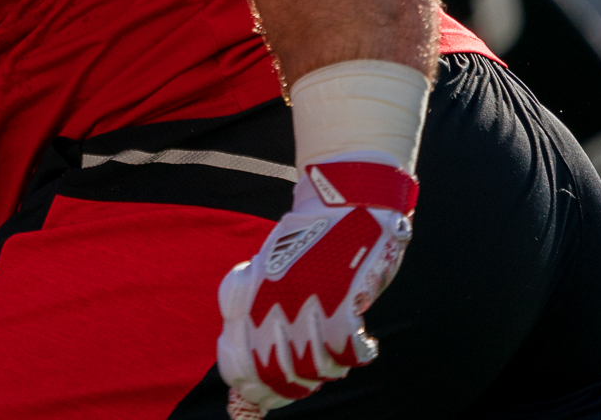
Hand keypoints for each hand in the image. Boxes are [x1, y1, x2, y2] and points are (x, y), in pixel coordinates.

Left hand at [217, 159, 417, 413]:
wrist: (343, 199)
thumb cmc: (304, 240)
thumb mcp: (262, 270)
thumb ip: (246, 314)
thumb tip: (238, 383)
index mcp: (250, 296)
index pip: (239, 364)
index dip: (252, 391)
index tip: (264, 399)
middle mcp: (274, 302)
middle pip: (277, 373)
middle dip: (290, 389)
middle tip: (306, 383)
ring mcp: (309, 300)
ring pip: (315, 366)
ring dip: (327, 369)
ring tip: (335, 356)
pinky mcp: (345, 296)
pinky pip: (346, 349)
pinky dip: (355, 354)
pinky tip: (362, 344)